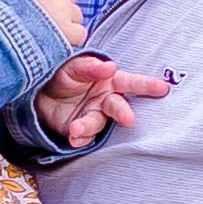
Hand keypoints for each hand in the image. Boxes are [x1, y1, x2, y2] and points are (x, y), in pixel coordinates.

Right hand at [12, 0, 86, 48]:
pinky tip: (52, 42)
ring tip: (43, 31)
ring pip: (75, 15)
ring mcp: (65, 10)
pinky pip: (79, 34)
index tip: (39, 0)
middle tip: (38, 18)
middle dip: (58, 7)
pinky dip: (70, 40)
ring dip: (64, 23)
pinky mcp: (68, 31)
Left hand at [34, 52, 170, 147]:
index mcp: (110, 81)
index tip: (163, 88)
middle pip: (119, 107)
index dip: (147, 86)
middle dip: (124, 113)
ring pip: (98, 124)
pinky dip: (79, 137)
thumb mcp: (73, 66)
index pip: (131, 82)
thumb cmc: (63, 74)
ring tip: (76, 129)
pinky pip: (84, 137)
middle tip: (129, 119)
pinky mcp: (81, 131)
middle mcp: (106, 100)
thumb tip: (109, 67)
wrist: (39, 93)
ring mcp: (94, 116)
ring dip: (88, 126)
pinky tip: (73, 135)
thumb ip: (90, 67)